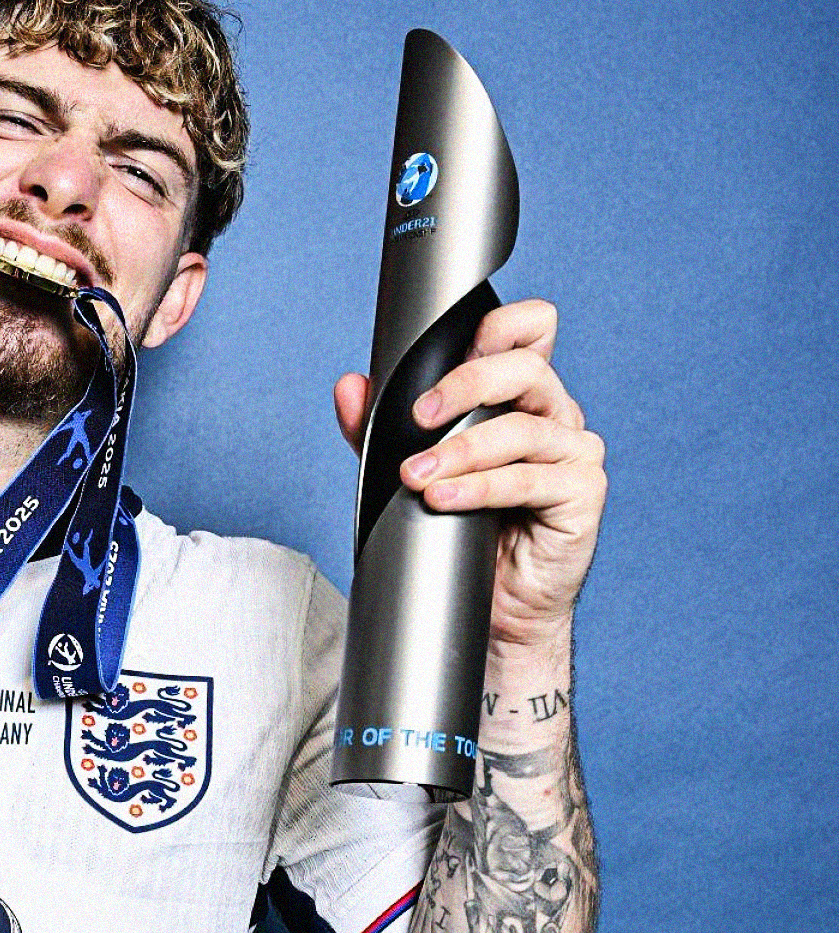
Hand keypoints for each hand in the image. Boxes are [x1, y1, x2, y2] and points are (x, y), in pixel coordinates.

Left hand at [333, 298, 606, 648]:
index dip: (503, 324)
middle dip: (465, 384)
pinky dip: (480, 489)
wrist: (495, 609)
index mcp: (521, 395)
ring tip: (417, 476)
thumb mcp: (412, 470)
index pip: (532, 330)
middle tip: (418, 417)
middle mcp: (554, 415)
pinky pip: (528, 480)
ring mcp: (573, 452)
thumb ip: (379, 429)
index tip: (456, 345)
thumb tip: (349, 387)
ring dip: (461, 450)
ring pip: (521, 428)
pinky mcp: (582, 493)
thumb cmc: (461, 532)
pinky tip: (444, 498)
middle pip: (525, 368)